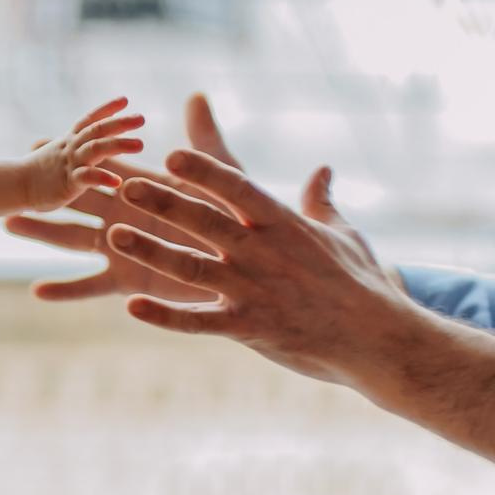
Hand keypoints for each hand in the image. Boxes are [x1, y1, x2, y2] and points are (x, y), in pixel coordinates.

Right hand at [6, 93, 238, 303]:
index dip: (71, 153)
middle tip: (11, 179)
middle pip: (75, 200)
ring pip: (72, 238)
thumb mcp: (223, 174)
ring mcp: (123, 248)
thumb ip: (204, 141)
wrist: (247, 265)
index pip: (100, 164)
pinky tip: (36, 291)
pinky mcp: (129, 280)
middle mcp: (125, 215)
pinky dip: (64, 289)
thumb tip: (197, 94)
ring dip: (42, 231)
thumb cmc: (236, 215)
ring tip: (9, 223)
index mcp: (142, 187)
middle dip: (44, 190)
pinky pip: (91, 285)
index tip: (38, 141)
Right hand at [22, 98, 145, 211]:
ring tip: (140, 144)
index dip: (107, 109)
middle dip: (120, 122)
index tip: (125, 99)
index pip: (89, 120)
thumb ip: (77, 148)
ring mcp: (70, 163)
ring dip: (118, 144)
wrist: (14, 186)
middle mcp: (72, 147)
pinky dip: (102, 177)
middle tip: (141, 117)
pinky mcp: (68, 182)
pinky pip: (87, 177)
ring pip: (96, 149)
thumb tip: (93, 143)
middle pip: (97, 129)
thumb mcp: (59, 154)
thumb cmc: (38, 174)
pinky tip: (118, 182)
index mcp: (70, 141)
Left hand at [107, 146, 410, 388]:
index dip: (203, 171)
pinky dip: (165, 316)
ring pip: (191, 266)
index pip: (237, 187)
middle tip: (123, 186)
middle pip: (203, 220)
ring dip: (150, 251)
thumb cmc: (364, 285)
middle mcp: (262, 252)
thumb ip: (322, 202)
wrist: (379, 339)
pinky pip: (198, 321)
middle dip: (162, 202)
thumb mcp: (344, 235)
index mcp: (283, 223)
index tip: (172, 154)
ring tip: (115, 236)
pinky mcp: (249, 327)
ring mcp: (252, 290)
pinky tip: (132, 308)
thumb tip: (322, 170)